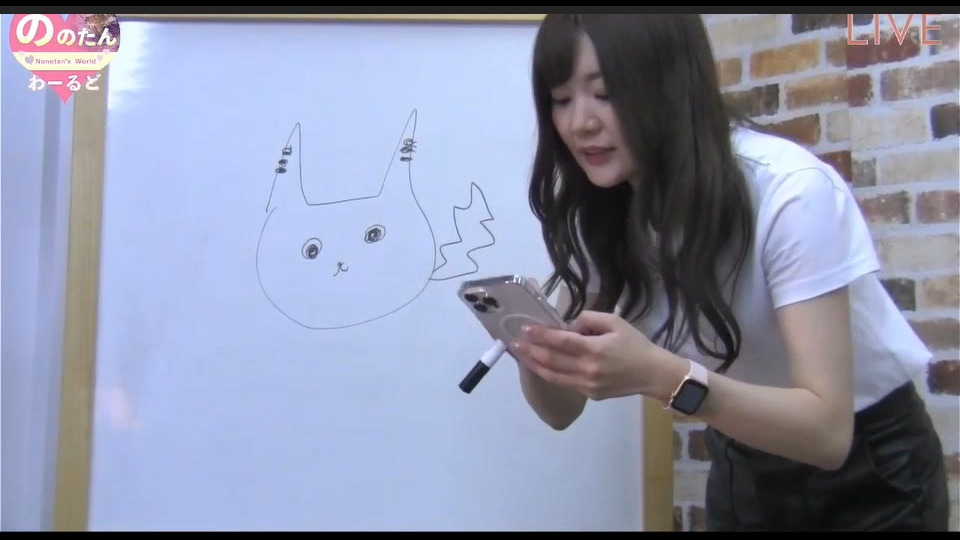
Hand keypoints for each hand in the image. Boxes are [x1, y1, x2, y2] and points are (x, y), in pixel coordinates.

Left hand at [510, 310, 658, 400]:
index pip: (562, 341)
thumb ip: (589, 319)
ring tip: (521, 354)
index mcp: (596, 349)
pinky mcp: (590, 395)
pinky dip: (549, 373)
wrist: (653, 374)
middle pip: (552, 360)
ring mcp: (588, 385)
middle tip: (514, 341)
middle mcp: (588, 369)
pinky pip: (565, 382)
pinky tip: (540, 365)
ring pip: (554, 375)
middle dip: (531, 350)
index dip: (541, 335)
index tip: (525, 328)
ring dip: (535, 364)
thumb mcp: (616, 322)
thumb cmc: (635, 344)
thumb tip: (569, 325)